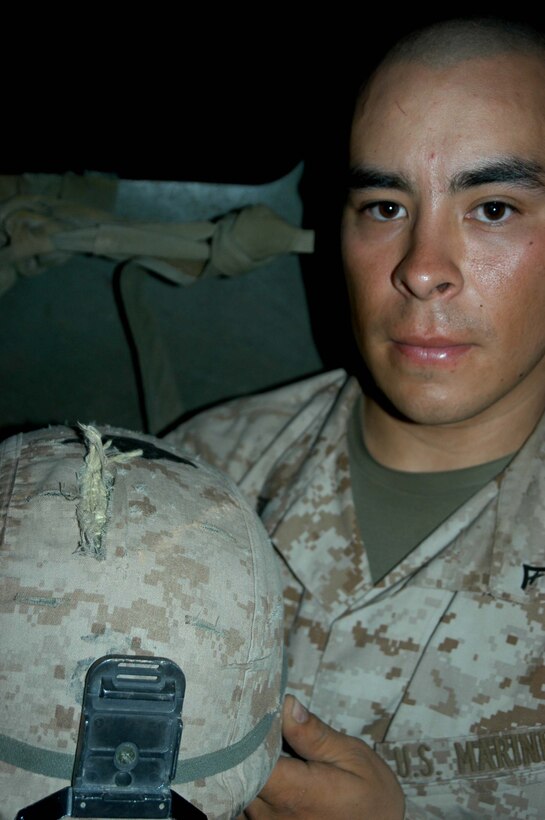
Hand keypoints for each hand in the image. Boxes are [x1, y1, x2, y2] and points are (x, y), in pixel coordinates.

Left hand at [237, 694, 403, 818]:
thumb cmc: (370, 795)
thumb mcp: (352, 757)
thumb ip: (314, 735)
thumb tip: (286, 704)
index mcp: (294, 794)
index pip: (247, 759)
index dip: (243, 732)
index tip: (252, 706)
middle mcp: (272, 816)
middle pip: (237, 773)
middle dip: (242, 744)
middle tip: (255, 716)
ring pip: (236, 788)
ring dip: (244, 763)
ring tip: (261, 739)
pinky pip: (243, 803)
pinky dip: (247, 782)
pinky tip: (261, 764)